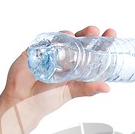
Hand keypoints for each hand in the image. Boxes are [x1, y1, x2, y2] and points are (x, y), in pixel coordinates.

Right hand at [0, 25, 116, 119]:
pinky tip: (62, 38)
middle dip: (89, 34)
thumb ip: (88, 89)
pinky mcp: (36, 50)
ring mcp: (51, 52)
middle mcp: (65, 57)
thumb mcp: (72, 92)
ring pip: (64, 38)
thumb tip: (106, 87)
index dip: (101, 42)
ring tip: (81, 34)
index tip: (111, 34)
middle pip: (80, 41)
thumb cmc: (46, 99)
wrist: (23, 102)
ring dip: (73, 34)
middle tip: (96, 31)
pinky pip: (46, 41)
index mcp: (76, 66)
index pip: (91, 51)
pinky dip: (54, 39)